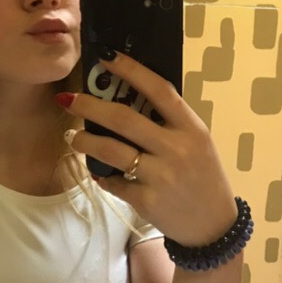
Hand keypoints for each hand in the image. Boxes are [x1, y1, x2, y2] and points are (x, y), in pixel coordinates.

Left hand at [63, 50, 237, 246]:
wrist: (212, 225)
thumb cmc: (203, 177)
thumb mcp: (198, 143)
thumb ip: (170, 123)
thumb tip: (129, 97)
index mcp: (191, 128)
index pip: (159, 90)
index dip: (131, 70)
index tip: (106, 57)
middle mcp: (176, 149)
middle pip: (124, 119)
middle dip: (90, 106)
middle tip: (69, 100)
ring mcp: (161, 176)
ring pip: (111, 151)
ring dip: (85, 141)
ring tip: (74, 136)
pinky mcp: (147, 201)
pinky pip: (114, 182)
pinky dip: (102, 176)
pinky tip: (98, 171)